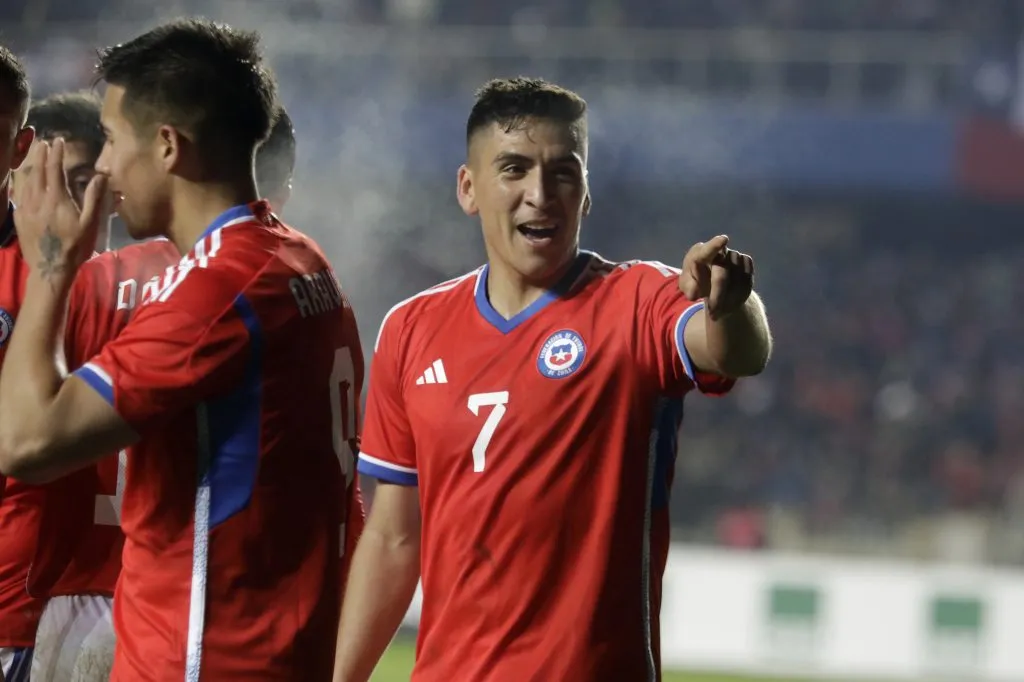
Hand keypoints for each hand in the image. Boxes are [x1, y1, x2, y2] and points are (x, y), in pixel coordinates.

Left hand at [15, 138, 108, 280]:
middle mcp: (38, 199)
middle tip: (43, 143)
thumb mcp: (90, 224)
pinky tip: (23, 180)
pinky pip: (19, 194)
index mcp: (56, 199)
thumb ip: (94, 199)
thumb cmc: (75, 247)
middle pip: (37, 171)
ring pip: (25, 181)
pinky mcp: (19, 218)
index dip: (57, 153)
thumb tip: (100, 176)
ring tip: (33, 156)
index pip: (55, 169)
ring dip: (30, 166)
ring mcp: (26, 208)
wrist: (50, 269)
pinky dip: (21, 182)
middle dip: (40, 155)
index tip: (59, 141)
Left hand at [678, 235, 753, 319]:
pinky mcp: (746, 262)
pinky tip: (730, 301)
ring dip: (728, 298)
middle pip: (722, 273)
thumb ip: (689, 289)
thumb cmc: (696, 284)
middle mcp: (718, 251)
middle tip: (712, 313)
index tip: (723, 240)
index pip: (707, 250)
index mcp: (699, 253)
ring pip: (736, 279)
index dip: (714, 245)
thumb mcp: (688, 288)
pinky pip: (747, 281)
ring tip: (718, 309)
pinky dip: (739, 295)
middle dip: (717, 296)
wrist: (714, 285)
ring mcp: (734, 255)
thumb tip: (696, 291)